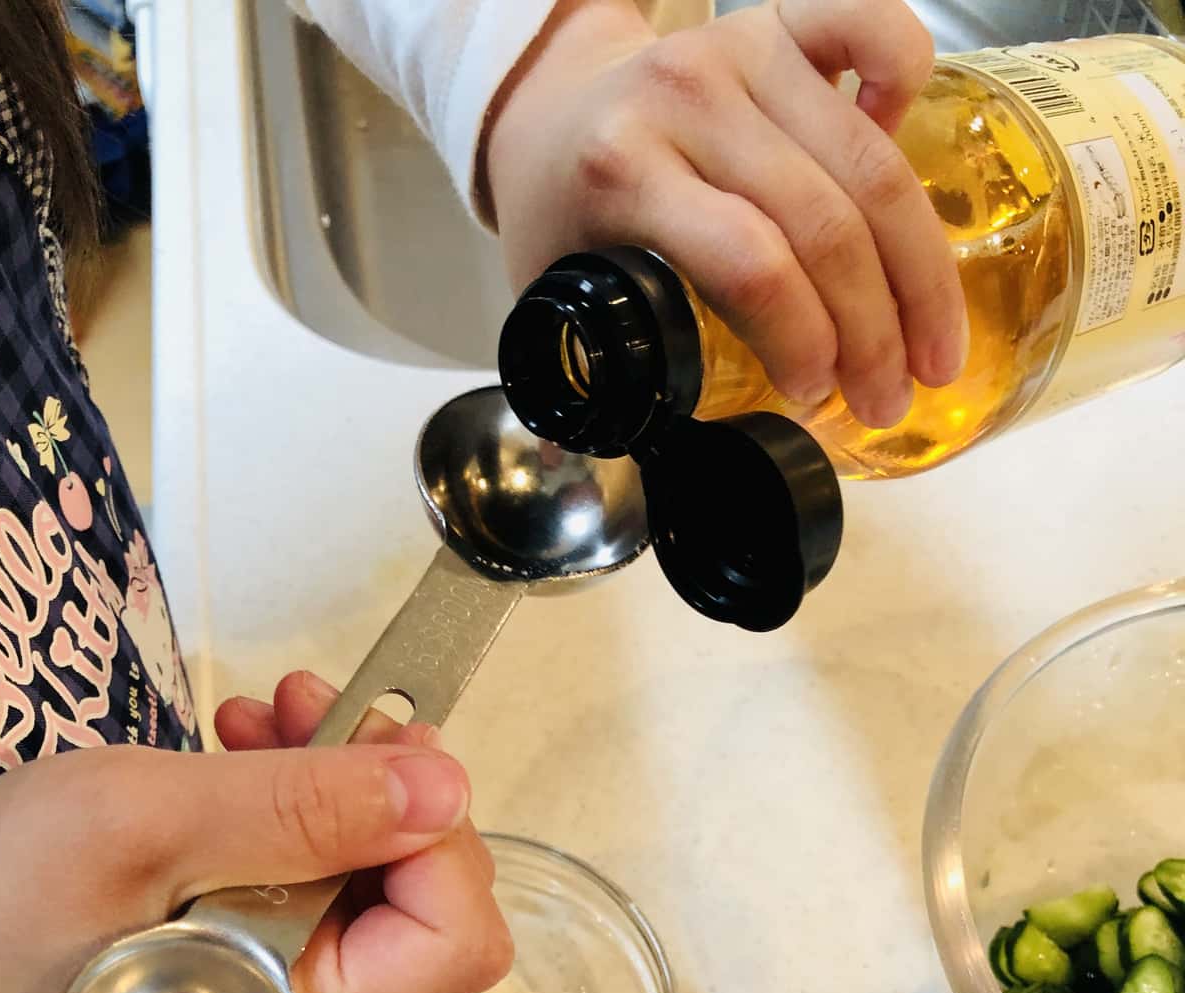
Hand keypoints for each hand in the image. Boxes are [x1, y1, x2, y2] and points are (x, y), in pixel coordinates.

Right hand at [0, 672, 510, 992]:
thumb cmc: (2, 897)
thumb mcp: (145, 825)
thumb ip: (301, 809)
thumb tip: (443, 789)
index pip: (455, 940)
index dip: (436, 835)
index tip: (371, 751)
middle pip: (433, 902)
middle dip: (386, 789)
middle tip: (312, 708)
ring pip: (384, 875)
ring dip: (343, 778)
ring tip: (266, 715)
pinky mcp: (267, 955)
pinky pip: (329, 874)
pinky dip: (303, 800)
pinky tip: (249, 747)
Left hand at [484, 0, 966, 428]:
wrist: (549, 110)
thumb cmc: (561, 215)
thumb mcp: (552, 296)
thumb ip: (582, 375)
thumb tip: (604, 460)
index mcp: (622, 171)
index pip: (750, 265)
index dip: (805, 343)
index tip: (816, 398)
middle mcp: (689, 98)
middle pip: (827, 226)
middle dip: (875, 333)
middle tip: (891, 399)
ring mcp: (740, 49)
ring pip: (872, 163)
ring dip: (917, 271)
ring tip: (930, 347)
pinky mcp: (780, 23)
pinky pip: (877, 28)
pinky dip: (911, 85)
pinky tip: (904, 172)